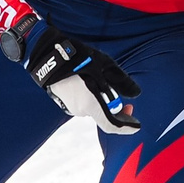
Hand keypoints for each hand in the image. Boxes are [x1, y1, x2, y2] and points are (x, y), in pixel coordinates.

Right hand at [5, 15, 143, 133]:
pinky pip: (85, 103)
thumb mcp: (104, 66)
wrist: (46, 54)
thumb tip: (135, 93)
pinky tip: (92, 82)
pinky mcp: (65, 101)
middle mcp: (81, 110)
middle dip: (117, 111)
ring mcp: (71, 106)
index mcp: (91, 104)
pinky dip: (93, 98)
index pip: (112, 125)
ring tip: (105, 83)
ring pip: (94, 108)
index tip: (137, 126)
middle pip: (104, 116)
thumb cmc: (76, 58)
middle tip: (128, 103)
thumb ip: (121, 82)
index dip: (126, 127)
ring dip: (104, 101)